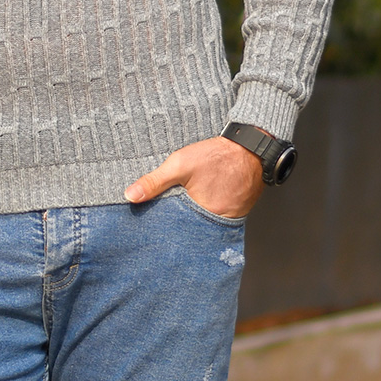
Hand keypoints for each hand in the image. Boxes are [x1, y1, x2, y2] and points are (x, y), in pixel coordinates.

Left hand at [124, 135, 264, 218]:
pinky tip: (195, 206)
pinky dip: (204, 214)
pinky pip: (214, 218)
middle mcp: (216, 224)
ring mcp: (228, 220)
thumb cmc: (215, 156)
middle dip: (175, 229)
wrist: (250, 148)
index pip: (175, 232)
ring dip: (190, 222)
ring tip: (176, 217)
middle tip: (159, 226)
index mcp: (201, 215)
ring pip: (202, 225)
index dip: (162, 230)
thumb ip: (154, 182)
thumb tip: (129, 196)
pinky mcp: (234, 214)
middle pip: (189, 231)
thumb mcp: (180, 165)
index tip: (148, 231)